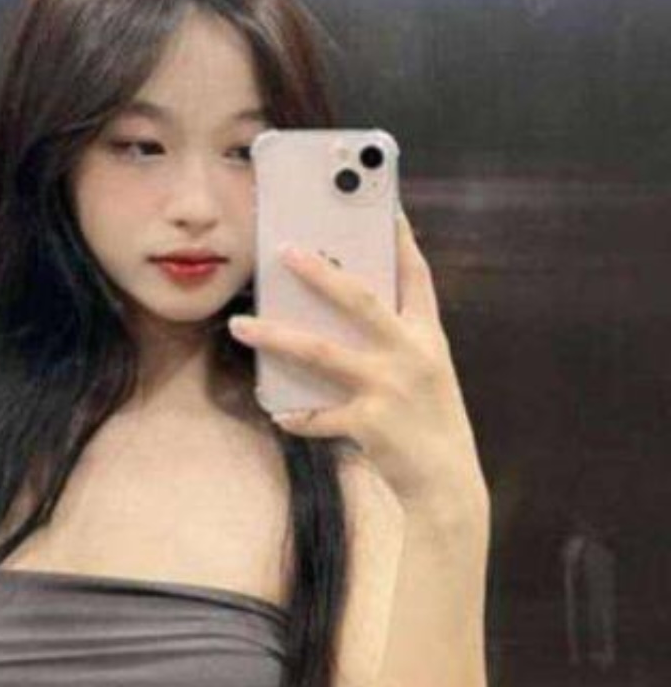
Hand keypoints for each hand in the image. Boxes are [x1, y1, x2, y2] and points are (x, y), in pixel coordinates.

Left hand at [228, 210, 486, 508]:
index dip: (400, 239)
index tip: (386, 206)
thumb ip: (395, 342)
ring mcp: (390, 387)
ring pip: (321, 352)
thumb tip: (338, 313)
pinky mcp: (370, 422)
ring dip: (276, 336)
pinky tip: (277, 410)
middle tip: (284, 250)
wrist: (446, 481)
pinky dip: (294, 414)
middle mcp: (411, 354)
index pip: (416, 276)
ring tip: (240, 324)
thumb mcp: (425, 373)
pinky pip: (317, 414)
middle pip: (359, 300)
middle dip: (319, 272)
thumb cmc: (428, 422)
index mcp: (427, 336)